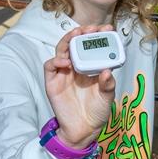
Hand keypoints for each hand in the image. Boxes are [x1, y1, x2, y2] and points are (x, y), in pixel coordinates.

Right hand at [43, 26, 115, 147]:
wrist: (84, 130)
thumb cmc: (97, 111)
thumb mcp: (107, 97)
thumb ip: (107, 84)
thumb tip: (107, 71)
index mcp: (90, 66)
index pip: (92, 45)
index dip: (98, 35)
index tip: (107, 28)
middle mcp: (76, 66)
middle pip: (75, 43)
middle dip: (82, 33)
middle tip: (91, 28)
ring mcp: (63, 73)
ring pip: (61, 50)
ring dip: (68, 41)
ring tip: (76, 36)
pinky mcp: (52, 82)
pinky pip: (50, 66)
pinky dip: (56, 61)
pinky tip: (66, 62)